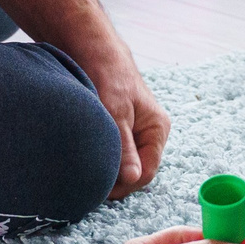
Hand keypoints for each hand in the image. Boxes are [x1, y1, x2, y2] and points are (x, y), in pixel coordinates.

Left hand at [78, 44, 167, 198]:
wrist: (95, 53)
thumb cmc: (109, 77)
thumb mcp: (116, 113)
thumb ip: (125, 147)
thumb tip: (132, 178)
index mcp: (157, 129)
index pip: (147, 172)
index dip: (125, 185)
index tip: (99, 190)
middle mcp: (150, 134)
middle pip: (137, 171)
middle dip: (116, 180)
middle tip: (89, 183)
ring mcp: (136, 133)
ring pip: (125, 164)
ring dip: (108, 170)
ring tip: (86, 171)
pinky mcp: (121, 131)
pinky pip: (116, 155)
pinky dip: (103, 160)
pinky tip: (88, 159)